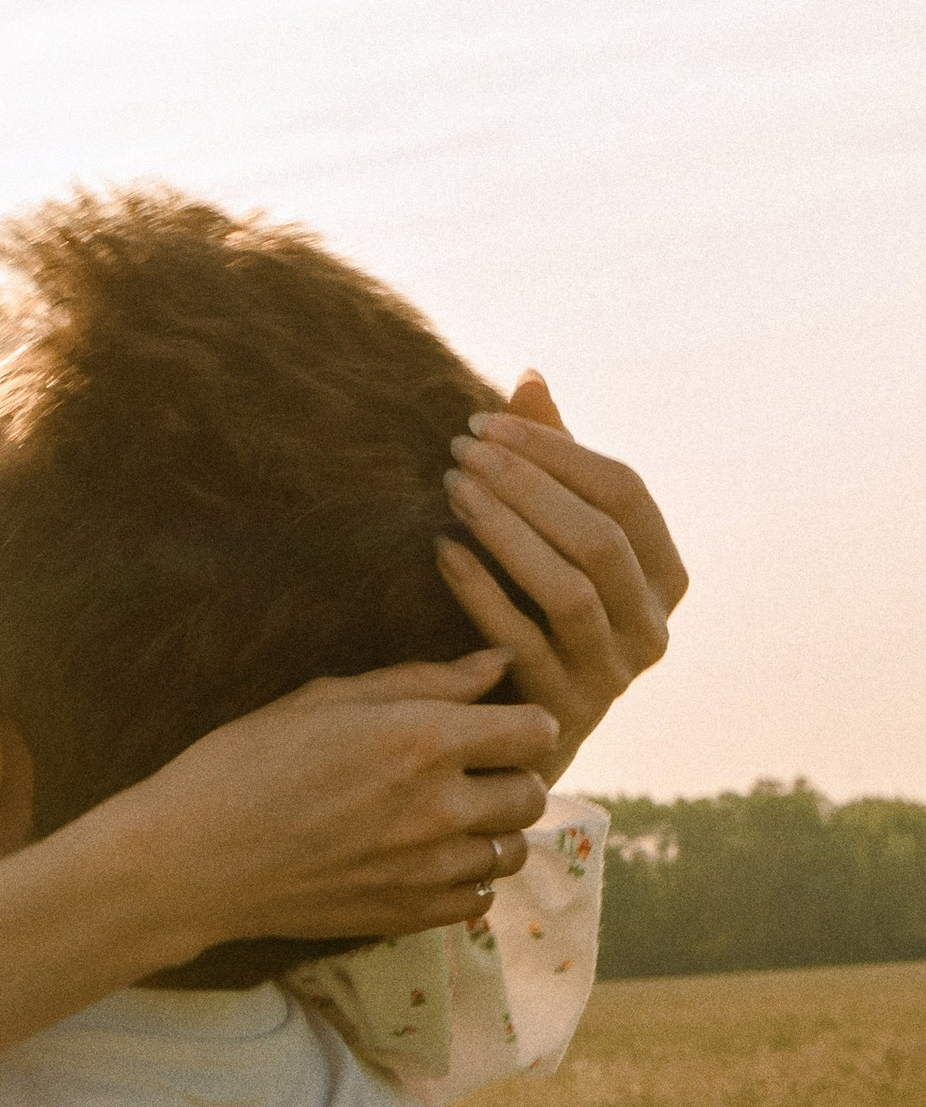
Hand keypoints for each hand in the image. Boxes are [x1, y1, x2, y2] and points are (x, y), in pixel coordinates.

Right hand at [125, 651, 558, 948]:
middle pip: (533, 792)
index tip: (494, 725)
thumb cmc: (246, 762)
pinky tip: (425, 860)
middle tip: (466, 771)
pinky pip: (479, 899)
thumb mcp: (327, 698)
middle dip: (510, 775)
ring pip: (513, 850)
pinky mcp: (408, 915)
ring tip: (447, 818)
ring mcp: (427, 869)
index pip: (535, 730)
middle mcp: (439, 807)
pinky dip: (466, 879)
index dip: (520, 722)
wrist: (191, 859)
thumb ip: (423, 681)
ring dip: (492, 831)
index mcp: (422, 740)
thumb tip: (497, 663)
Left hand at [436, 374, 685, 776]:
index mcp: (665, 573)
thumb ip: (551, 462)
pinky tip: (441, 551)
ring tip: (451, 489)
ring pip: (568, 588)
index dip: (556, 450)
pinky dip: (482, 592)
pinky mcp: (564, 710)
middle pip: (599, 537)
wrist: (513, 730)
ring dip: (506, 531)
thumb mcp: (552, 536)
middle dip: (526, 485)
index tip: (484, 422)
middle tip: (458, 452)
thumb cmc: (534, 610)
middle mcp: (654, 626)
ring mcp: (614, 674)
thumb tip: (528, 376)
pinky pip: (523, 641)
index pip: (626, 491)